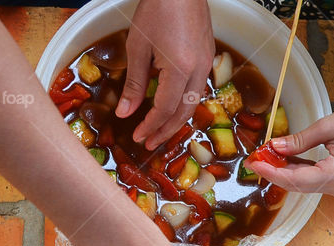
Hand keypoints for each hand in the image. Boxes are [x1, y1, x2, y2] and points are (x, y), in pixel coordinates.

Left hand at [117, 0, 213, 150]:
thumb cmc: (157, 9)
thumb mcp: (138, 47)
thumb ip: (133, 83)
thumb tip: (125, 113)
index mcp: (181, 68)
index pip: (165, 109)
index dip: (151, 126)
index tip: (138, 137)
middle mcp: (199, 70)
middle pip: (184, 112)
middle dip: (166, 131)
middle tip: (149, 143)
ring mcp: (206, 63)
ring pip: (194, 103)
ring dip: (176, 120)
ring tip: (160, 130)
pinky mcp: (207, 56)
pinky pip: (198, 89)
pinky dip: (185, 104)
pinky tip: (173, 107)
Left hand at [245, 103, 333, 195]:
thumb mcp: (328, 126)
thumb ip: (299, 140)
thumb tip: (275, 147)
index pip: (293, 179)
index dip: (271, 171)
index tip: (254, 162)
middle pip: (295, 185)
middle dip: (273, 172)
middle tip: (254, 158)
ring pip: (302, 184)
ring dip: (283, 171)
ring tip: (265, 157)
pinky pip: (311, 180)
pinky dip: (296, 170)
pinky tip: (283, 159)